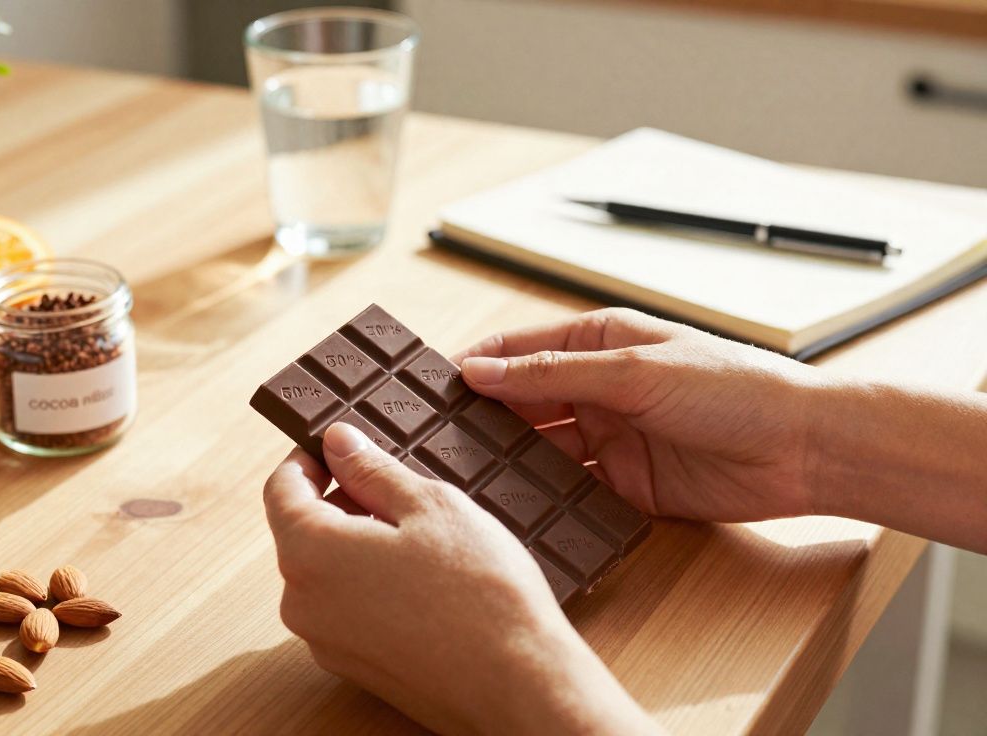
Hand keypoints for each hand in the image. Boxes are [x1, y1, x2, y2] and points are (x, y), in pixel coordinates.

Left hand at [264, 423, 659, 734]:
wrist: (520, 685)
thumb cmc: (481, 594)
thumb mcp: (430, 506)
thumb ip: (372, 470)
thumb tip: (338, 442)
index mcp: (309, 553)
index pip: (281, 489)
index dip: (309, 459)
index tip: (340, 448)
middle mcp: (302, 603)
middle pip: (301, 532)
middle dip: (340, 502)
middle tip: (398, 490)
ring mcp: (325, 642)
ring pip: (326, 572)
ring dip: (358, 545)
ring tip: (421, 538)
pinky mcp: (353, 668)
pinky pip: (346, 609)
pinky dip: (370, 585)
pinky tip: (423, 581)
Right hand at [456, 308, 827, 521]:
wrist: (805, 450)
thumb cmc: (736, 388)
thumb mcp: (636, 372)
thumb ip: (554, 374)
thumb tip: (482, 370)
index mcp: (600, 342)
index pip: (519, 350)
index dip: (475, 365)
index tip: (428, 388)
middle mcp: (599, 389)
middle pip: (523, 403)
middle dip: (482, 418)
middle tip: (434, 439)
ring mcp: (611, 439)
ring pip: (541, 449)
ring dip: (508, 461)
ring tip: (463, 475)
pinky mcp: (626, 486)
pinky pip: (571, 491)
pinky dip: (544, 498)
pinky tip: (513, 506)